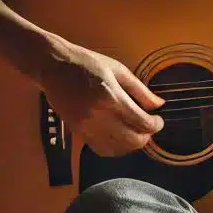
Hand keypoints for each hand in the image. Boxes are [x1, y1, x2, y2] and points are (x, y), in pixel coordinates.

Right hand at [36, 37, 164, 156]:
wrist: (53, 66)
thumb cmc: (87, 63)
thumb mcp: (118, 70)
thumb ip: (140, 90)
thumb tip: (159, 104)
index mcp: (112, 98)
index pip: (142, 122)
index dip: (156, 125)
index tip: (159, 120)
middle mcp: (99, 116)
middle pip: (133, 140)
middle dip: (146, 136)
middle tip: (149, 127)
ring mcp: (87, 126)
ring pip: (118, 149)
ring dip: (131, 144)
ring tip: (135, 132)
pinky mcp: (78, 132)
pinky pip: (101, 149)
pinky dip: (115, 148)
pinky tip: (120, 138)